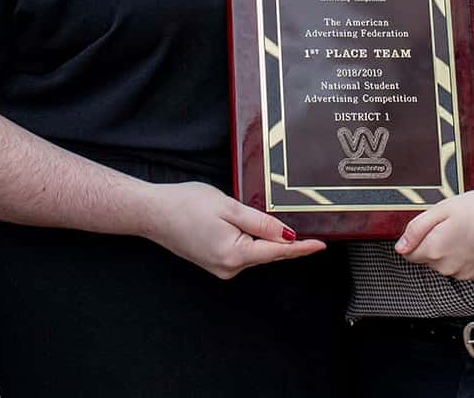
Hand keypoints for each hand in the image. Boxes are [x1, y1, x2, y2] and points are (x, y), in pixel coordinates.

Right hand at [142, 181, 325, 279]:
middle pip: (266, 252)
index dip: (302, 248)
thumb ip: (261, 223)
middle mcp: (228, 267)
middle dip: (280, 238)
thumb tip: (288, 235)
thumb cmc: (185, 205)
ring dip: (260, 236)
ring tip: (240, 213)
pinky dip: (247, 239)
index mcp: (234, 254)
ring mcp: (220, 267)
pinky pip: (240, 250)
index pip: (277, 252)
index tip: (321, 245)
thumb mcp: (229, 207)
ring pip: (253, 251)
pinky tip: (238, 223)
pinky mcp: (213, 262)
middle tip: (284, 219)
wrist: (152, 212)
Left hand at [395, 188, 473, 281]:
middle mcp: (447, 267)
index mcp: (434, 249)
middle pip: (428, 258)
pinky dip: (466, 256)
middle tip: (453, 224)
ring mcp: (463, 274)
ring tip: (468, 230)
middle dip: (435, 242)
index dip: (418, 237)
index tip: (431, 226)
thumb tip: (401, 247)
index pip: (409, 252)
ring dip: (450, 250)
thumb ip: (416, 229)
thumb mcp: (443, 209)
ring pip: (445, 263)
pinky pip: (462, 267)